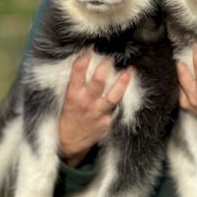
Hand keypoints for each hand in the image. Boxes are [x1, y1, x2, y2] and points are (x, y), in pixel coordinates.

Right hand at [59, 53, 132, 167]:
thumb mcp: (65, 101)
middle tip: (110, 58)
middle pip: (97, 83)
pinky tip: (131, 90)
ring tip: (130, 71)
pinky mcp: (108, 122)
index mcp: (72, 96)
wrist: (70, 144)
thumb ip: (76, 86)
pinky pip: (117, 108)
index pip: (76, 75)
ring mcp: (98, 113)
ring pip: (113, 96)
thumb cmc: (68, 117)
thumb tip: (87, 64)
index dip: (82, 62)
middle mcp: (86, 104)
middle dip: (105, 68)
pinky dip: (123, 99)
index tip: (88, 51)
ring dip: (122, 83)